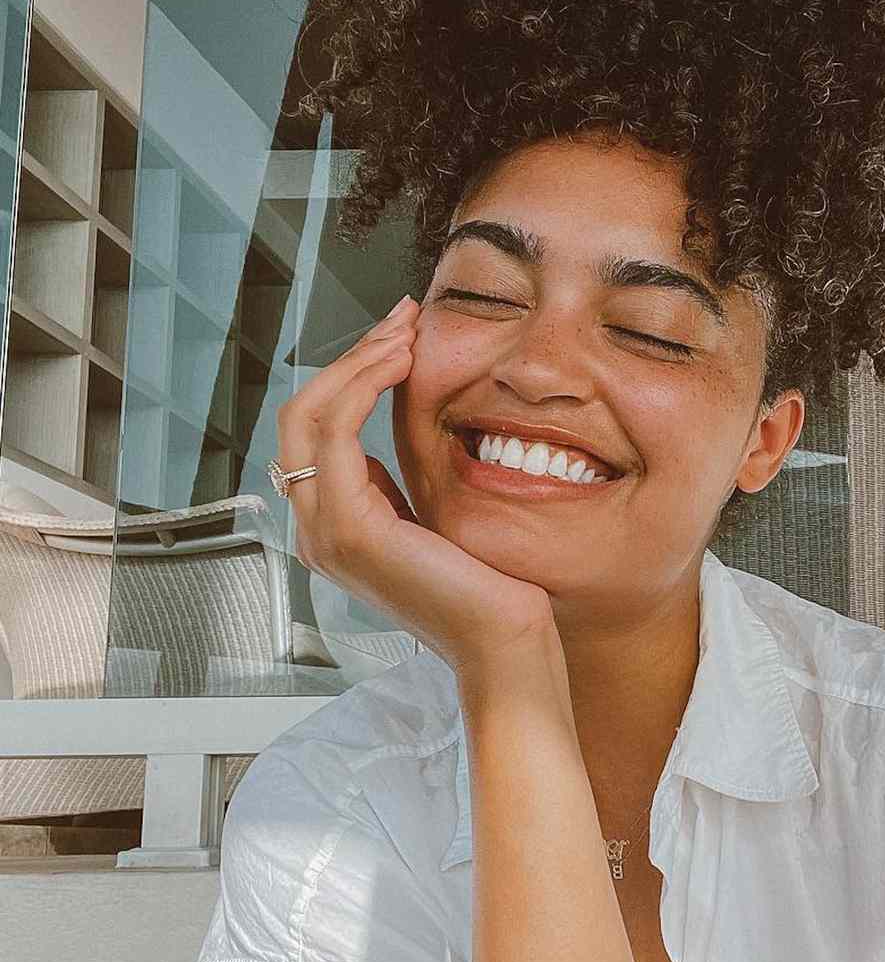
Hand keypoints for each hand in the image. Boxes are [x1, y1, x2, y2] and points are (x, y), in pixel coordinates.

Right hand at [273, 295, 562, 688]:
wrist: (504, 642)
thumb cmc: (487, 586)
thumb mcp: (433, 517)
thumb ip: (398, 483)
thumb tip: (387, 432)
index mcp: (335, 525)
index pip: (318, 428)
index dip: (353, 372)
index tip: (400, 333)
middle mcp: (318, 530)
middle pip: (303, 413)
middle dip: (352, 354)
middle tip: (402, 318)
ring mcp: (326, 533)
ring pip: (309, 415)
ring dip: (357, 361)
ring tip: (403, 330)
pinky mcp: (351, 530)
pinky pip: (335, 435)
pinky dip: (362, 387)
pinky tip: (401, 363)